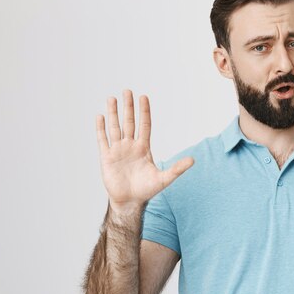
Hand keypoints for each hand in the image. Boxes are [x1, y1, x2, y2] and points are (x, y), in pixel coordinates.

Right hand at [96, 89, 193, 210]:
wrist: (130, 201)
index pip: (144, 125)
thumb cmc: (147, 190)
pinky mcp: (107, 158)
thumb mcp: (165, 179)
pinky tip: (100, 116)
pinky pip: (103, 140)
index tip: (144, 97)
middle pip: (129, 122)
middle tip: (127, 91)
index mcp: (144, 148)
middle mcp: (130, 146)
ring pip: (115, 127)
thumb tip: (193, 160)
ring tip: (111, 98)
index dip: (144, 111)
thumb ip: (177, 169)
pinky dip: (101, 128)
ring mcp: (118, 150)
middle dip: (128, 107)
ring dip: (113, 113)